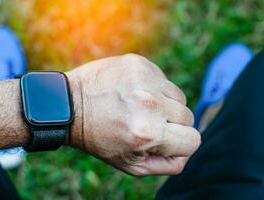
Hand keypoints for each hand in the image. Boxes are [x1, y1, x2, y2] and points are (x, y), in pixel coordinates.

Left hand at [66, 54, 200, 175]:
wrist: (69, 104)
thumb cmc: (99, 138)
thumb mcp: (130, 164)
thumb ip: (166, 165)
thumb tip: (186, 152)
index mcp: (148, 133)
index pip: (193, 140)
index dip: (180, 144)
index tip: (164, 140)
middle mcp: (150, 104)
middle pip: (188, 116)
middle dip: (171, 124)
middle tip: (145, 123)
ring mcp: (145, 79)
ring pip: (177, 97)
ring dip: (163, 104)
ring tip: (137, 107)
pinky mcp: (139, 64)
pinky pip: (163, 80)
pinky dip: (152, 88)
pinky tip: (131, 92)